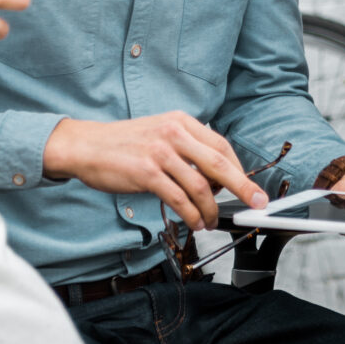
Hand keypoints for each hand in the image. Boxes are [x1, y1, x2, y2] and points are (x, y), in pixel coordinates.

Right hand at [43, 112, 269, 232]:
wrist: (87, 146)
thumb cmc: (123, 144)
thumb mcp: (159, 134)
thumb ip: (186, 149)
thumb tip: (214, 178)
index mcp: (180, 122)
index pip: (221, 145)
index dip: (239, 168)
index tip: (249, 185)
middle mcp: (174, 133)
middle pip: (219, 164)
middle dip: (243, 186)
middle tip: (257, 202)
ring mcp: (160, 153)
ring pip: (200, 186)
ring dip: (211, 209)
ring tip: (212, 221)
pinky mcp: (147, 173)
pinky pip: (179, 199)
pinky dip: (192, 214)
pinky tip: (195, 222)